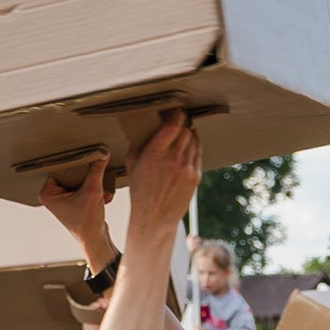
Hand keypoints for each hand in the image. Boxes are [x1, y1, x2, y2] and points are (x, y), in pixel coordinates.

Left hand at [36, 152, 116, 270]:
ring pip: (79, 181)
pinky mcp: (73, 203)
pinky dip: (95, 191)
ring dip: (93, 184)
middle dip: (86, 176)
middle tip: (94, 178)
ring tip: (99, 191)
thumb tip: (102, 154)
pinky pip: (84, 189)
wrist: (96, 241)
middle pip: (71, 174)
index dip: (75, 165)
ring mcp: (63, 200)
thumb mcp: (93, 191)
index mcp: (47, 193)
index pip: (60, 168)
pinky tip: (102, 197)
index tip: (85, 159)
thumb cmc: (87, 223)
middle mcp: (52, 196)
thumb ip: (97, 169)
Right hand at [121, 110, 200, 239]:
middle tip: (178, 121)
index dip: (177, 114)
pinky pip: (198, 152)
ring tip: (182, 133)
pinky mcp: (195, 176)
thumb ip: (139, 143)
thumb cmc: (140, 192)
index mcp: (154, 154)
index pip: (174, 124)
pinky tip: (187, 146)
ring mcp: (187, 169)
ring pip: (194, 139)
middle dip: (182, 123)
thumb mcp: (132, 165)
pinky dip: (194, 146)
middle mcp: (173, 160)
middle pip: (186, 129)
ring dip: (189, 133)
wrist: (154, 218)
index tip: (174, 111)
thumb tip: (145, 126)